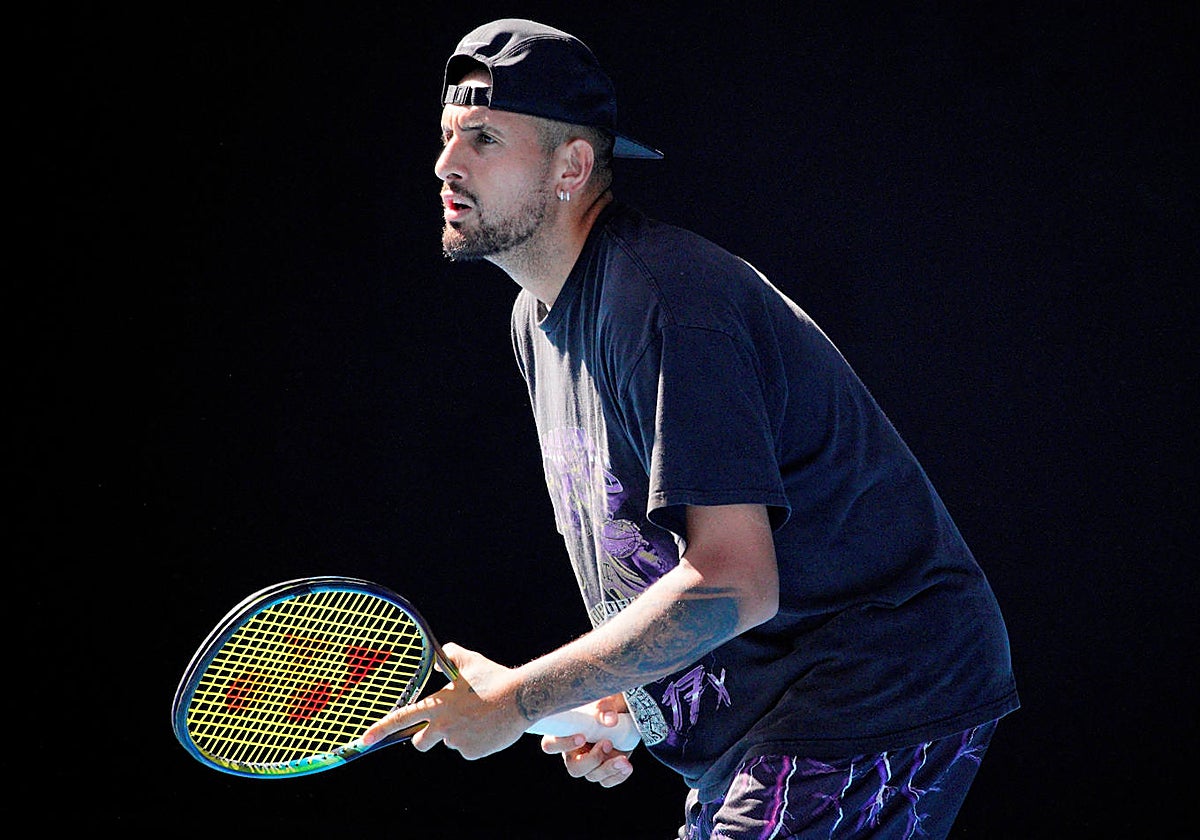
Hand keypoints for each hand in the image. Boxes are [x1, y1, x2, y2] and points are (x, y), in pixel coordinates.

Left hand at [362, 643, 527, 759]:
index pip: (402, 718)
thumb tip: (438, 654)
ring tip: (480, 717)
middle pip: (420, 742)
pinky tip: (489, 727)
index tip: (364, 740)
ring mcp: (457, 741)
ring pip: (450, 743)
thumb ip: (449, 656)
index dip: (380, 729)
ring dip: (459, 734)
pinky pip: (469, 750)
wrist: (521, 698)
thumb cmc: (494, 678)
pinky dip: (477, 742)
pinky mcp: (473, 752)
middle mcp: (442, 725)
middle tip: (444, 725)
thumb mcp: (470, 662)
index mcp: (437, 704)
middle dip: (425, 737)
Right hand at [540, 694, 634, 787]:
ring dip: (609, 768)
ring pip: (593, 776)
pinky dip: (618, 776)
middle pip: (574, 768)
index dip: (563, 744)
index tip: (582, 737)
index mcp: (564, 733)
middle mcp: (573, 751)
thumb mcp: (605, 700)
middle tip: (607, 743)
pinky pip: (606, 781)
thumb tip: (610, 720)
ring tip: (623, 759)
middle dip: (592, 760)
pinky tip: (627, 766)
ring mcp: (589, 763)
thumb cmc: (606, 704)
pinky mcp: (603, 769)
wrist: (624, 714)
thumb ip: (605, 707)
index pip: (551, 745)